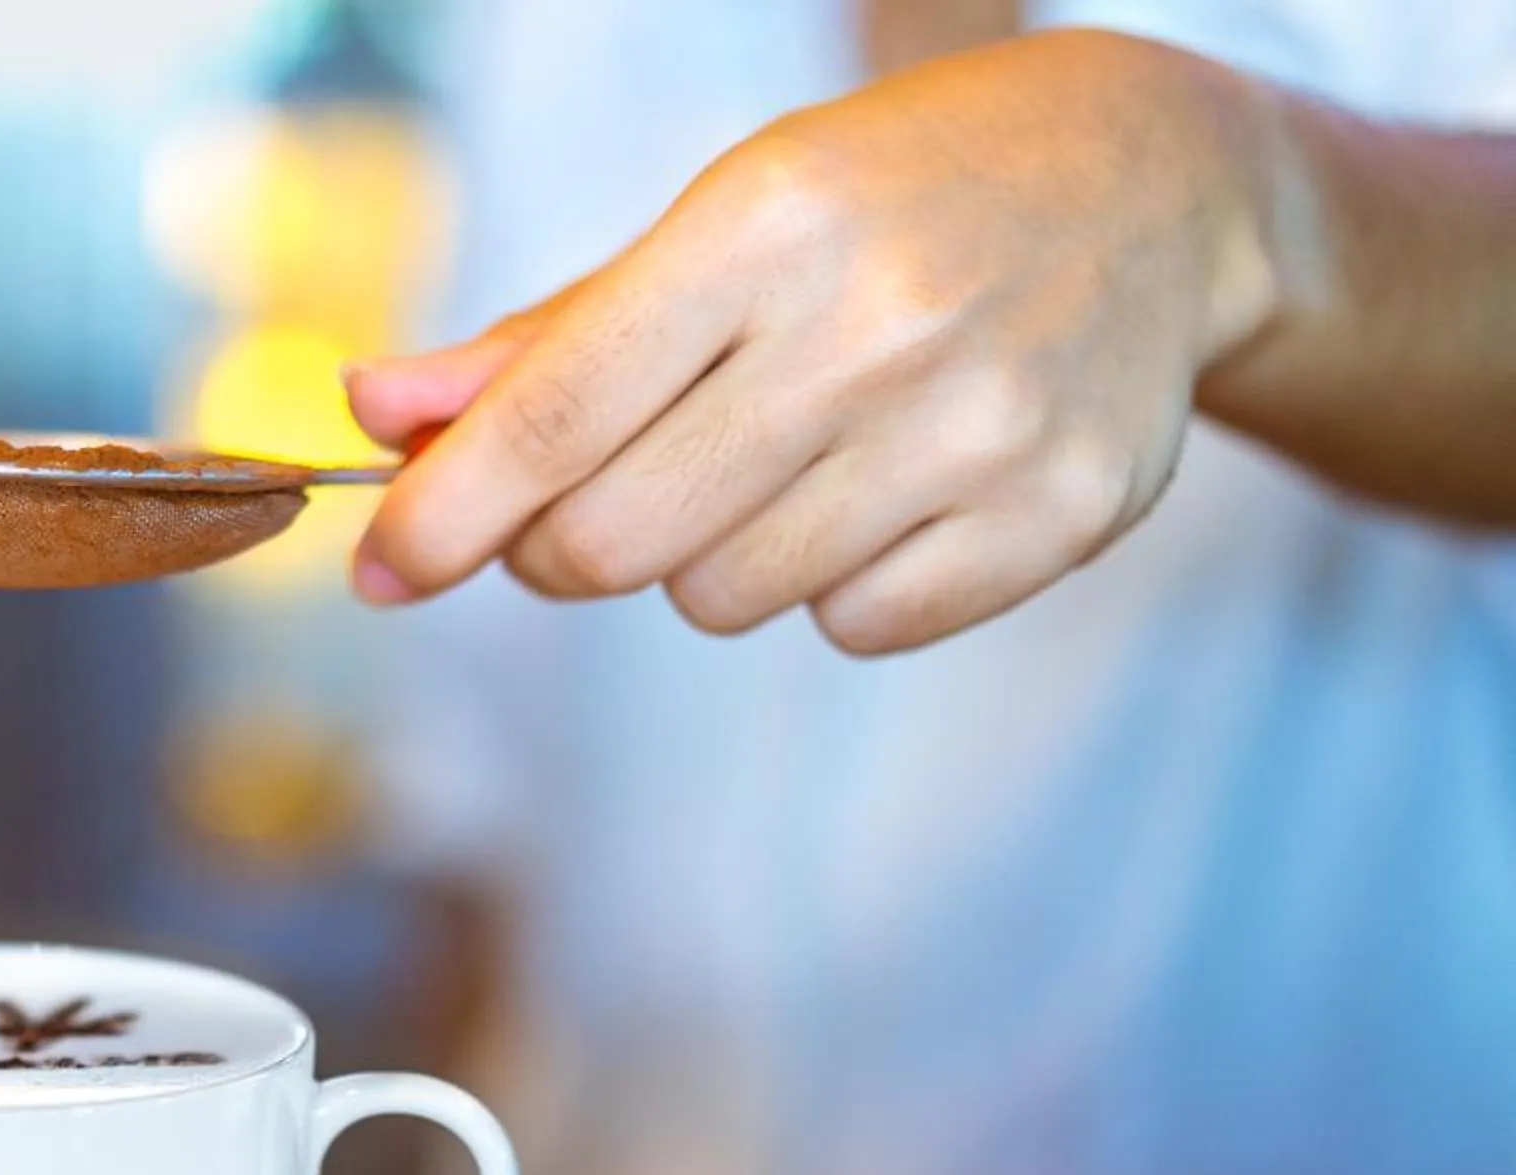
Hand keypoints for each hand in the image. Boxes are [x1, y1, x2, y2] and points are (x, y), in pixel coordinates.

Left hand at [345, 31, 1289, 653]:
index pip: (557, 414)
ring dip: (706, 559)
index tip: (382, 569)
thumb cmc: (886, 202)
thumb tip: (378, 416)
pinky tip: (882, 489)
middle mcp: (877, 325)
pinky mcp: (1056, 517)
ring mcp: (979, 429)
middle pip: (618, 542)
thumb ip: (541, 339)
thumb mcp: (715, 222)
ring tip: (780, 459)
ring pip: (723, 600)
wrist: (1157, 184)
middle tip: (594, 502)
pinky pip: (853, 627)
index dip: (447, 512)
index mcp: (770, 224)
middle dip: (564, 547)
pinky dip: (832, 584)